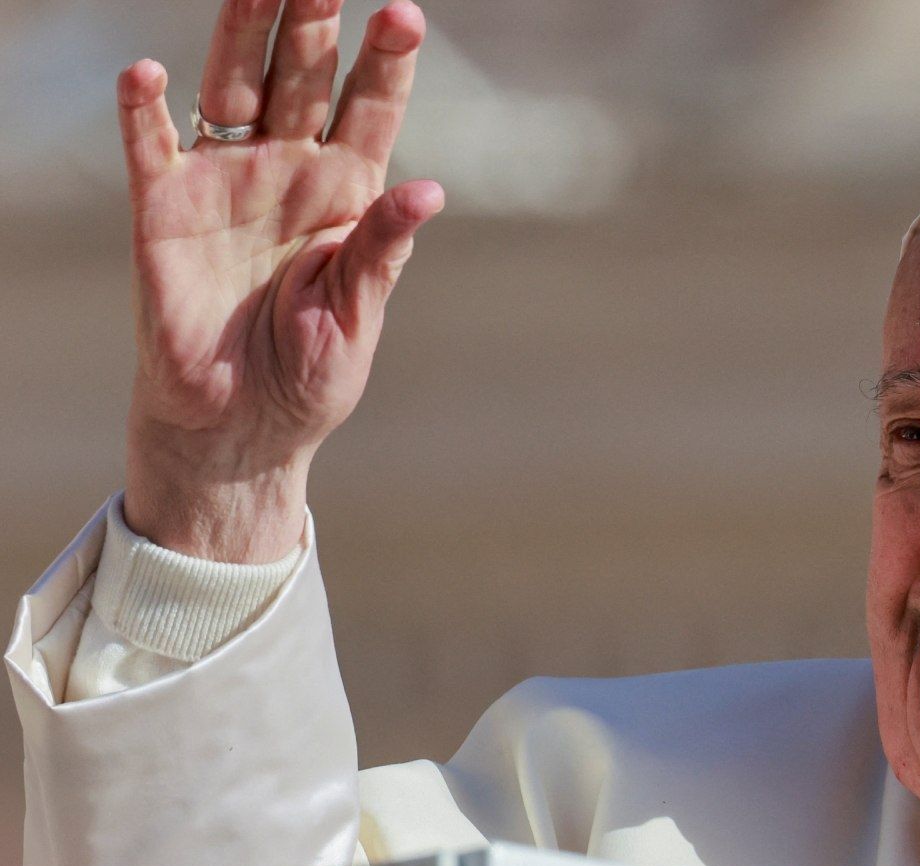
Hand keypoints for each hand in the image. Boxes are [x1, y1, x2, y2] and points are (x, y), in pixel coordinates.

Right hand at [116, 0, 440, 560]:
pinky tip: (150, 73)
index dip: (387, 62)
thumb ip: (382, 250)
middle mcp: (288, 170)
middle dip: (314, 23)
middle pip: (303, 78)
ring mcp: (225, 182)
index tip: (405, 13)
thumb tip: (430, 190)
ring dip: (241, 35)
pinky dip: (144, 110)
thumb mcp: (358, 315)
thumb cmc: (311, 373)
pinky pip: (151, 147)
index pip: (372, 109)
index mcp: (349, 193)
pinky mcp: (163, 210)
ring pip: (232, 88)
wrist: (241, 425)